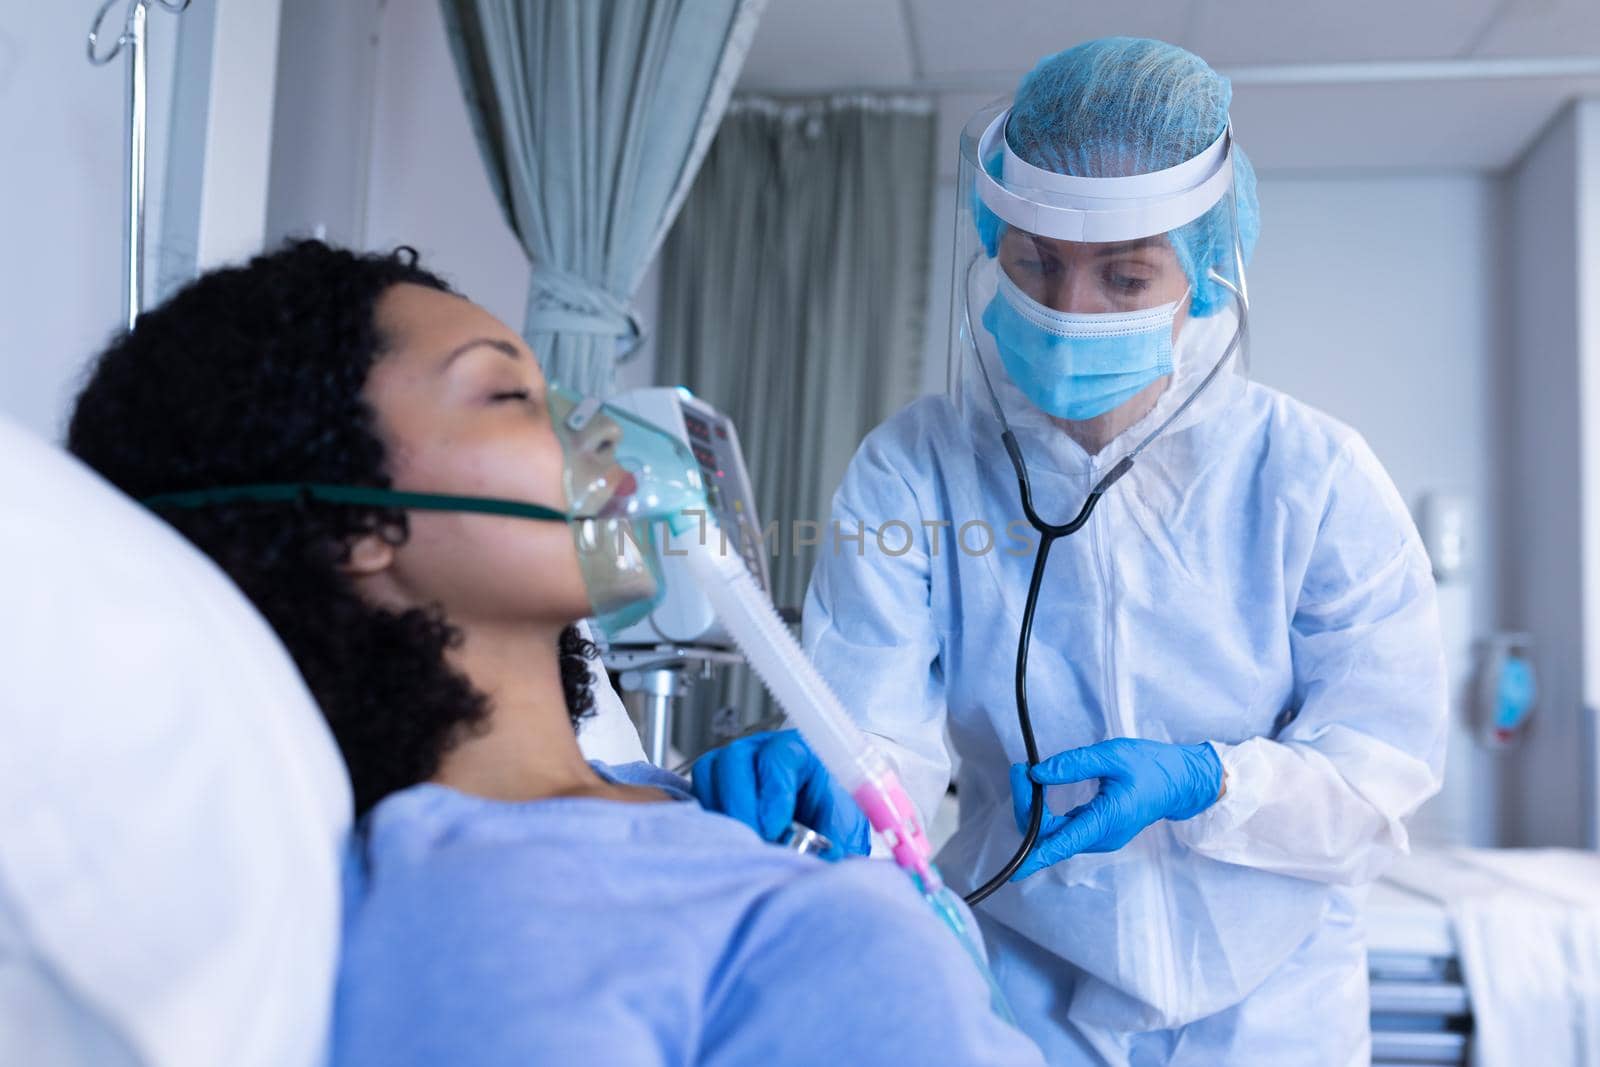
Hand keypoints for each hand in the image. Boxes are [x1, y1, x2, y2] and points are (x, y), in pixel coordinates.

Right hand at [690, 729, 870, 859]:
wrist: (821, 824)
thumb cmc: (833, 818)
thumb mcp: (846, 827)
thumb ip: (837, 839)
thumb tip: (823, 860)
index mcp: (798, 750)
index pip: (778, 757)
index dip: (774, 792)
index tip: (775, 828)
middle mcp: (761, 750)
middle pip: (735, 760)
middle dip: (741, 805)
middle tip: (754, 840)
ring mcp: (734, 765)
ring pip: (710, 773)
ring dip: (722, 813)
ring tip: (741, 844)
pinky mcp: (714, 785)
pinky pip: (698, 794)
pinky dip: (709, 820)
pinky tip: (729, 842)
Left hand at [1008, 738, 1222, 880]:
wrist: (1179, 782)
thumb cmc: (1151, 767)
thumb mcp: (1113, 755)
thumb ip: (1074, 764)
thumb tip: (1037, 774)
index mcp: (1108, 820)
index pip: (1064, 843)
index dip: (1036, 856)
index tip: (1015, 870)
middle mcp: (1102, 836)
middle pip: (1050, 834)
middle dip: (1028, 805)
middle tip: (1020, 770)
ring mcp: (1099, 836)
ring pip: (1055, 832)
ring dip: (1035, 807)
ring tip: (1025, 774)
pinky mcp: (1097, 830)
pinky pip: (1063, 827)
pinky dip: (1046, 811)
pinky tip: (1039, 787)